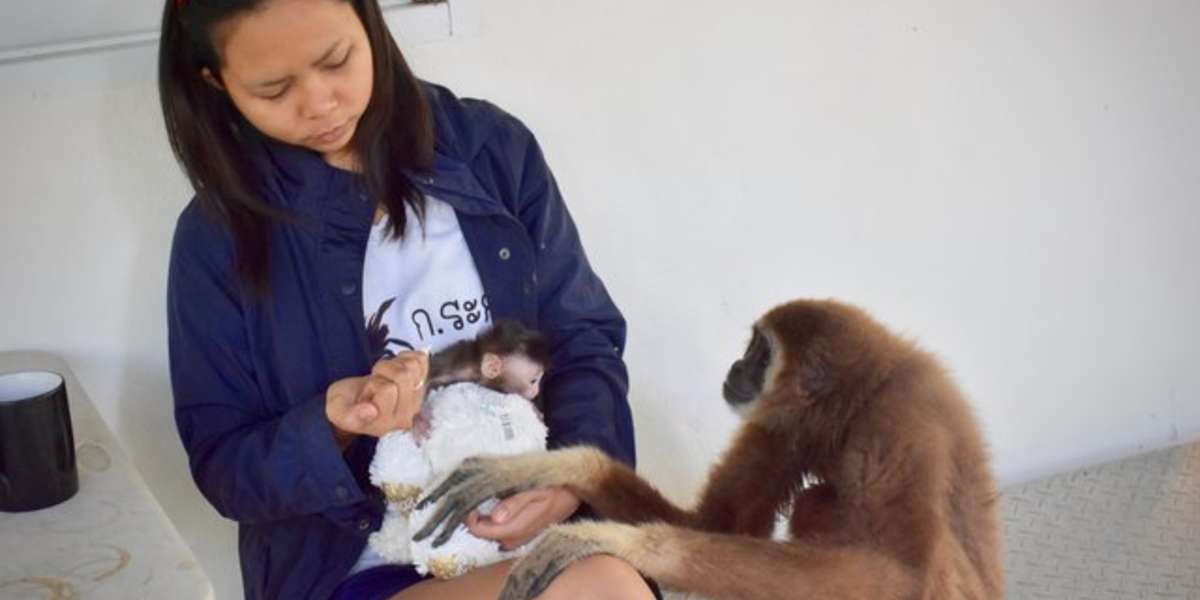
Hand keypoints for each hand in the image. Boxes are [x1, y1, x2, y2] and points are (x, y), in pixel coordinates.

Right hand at [326, 351, 428, 442]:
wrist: (355, 400)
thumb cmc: (346, 404)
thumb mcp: (337, 411)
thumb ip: (349, 415)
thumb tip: (371, 410)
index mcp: (385, 423)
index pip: (388, 389)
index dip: (372, 385)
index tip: (365, 394)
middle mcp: (406, 415)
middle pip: (403, 375)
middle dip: (383, 371)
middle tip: (374, 382)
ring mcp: (417, 399)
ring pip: (412, 366)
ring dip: (394, 364)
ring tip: (383, 376)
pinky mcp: (422, 384)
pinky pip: (421, 360)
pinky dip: (405, 357)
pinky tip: (395, 368)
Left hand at [466, 488, 581, 549]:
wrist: (572, 495)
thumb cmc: (553, 488)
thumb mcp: (535, 491)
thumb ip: (514, 504)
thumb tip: (494, 517)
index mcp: (515, 529)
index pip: (481, 531)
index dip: (469, 518)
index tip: (469, 503)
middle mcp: (514, 539)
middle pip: (483, 534)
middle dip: (475, 518)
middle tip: (474, 498)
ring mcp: (517, 539)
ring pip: (490, 533)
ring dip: (484, 519)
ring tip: (484, 500)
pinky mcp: (520, 535)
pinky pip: (499, 531)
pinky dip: (493, 521)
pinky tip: (495, 507)